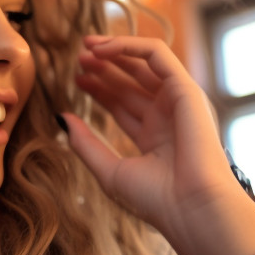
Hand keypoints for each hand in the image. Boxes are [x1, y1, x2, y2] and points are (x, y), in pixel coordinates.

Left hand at [58, 35, 254, 254]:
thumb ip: (85, 143)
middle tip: (77, 60)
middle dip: (104, 68)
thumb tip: (61, 116)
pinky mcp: (185, 89)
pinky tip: (102, 49)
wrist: (192, 209)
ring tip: (85, 48)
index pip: (123, 104)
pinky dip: (128, 46)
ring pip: (144, 65)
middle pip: (132, 82)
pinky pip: (157, 55)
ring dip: (114, 52)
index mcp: (154, 138)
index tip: (75, 81)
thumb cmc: (156, 200)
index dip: (99, 89)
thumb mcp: (109, 170)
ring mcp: (178, 102)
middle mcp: (168, 117)